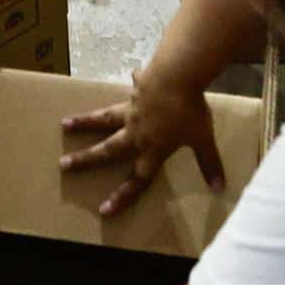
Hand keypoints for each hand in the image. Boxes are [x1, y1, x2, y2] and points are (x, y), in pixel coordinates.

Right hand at [58, 64, 225, 217]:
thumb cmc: (189, 111)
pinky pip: (134, 86)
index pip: (136, 179)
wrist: (177, 76)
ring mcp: (133, 109)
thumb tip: (220, 188)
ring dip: (86, 121)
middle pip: (107, 149)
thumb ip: (209, 163)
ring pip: (105, 118)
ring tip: (65, 123)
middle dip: (86, 159)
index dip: (122, 196)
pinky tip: (134, 74)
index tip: (104, 210)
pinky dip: (135, 82)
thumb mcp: (203, 139)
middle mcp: (136, 132)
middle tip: (64, 164)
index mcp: (152, 148)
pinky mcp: (137, 89)